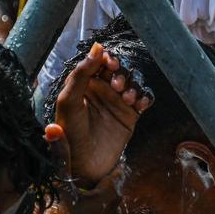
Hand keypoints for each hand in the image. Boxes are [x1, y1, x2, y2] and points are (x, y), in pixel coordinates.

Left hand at [52, 43, 152, 186]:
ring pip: (133, 82)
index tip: (110, 64)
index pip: (98, 62)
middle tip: (117, 86)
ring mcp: (116, 102)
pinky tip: (140, 105)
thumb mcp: (69, 101)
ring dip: (133, 86)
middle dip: (121, 73)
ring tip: (128, 99)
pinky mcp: (130, 115)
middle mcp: (101, 90)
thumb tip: (97, 47)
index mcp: (84, 84)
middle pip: (119, 70)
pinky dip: (145, 98)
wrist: (84, 166)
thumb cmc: (71, 133)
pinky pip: (143, 99)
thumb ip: (81, 73)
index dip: (106, 59)